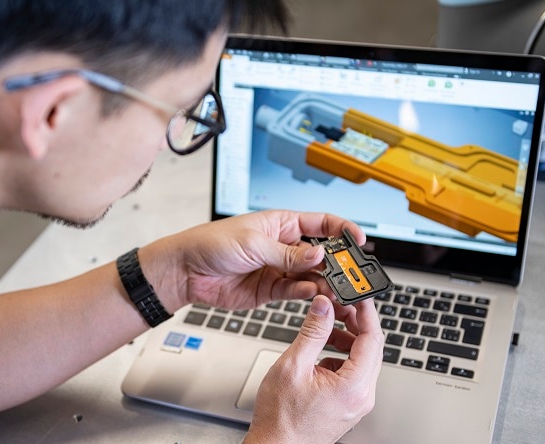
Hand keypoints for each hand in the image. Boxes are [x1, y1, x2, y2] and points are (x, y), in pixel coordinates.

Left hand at [141, 210, 364, 310]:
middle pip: (320, 253)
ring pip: (312, 275)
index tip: (359, 240)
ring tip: (338, 289)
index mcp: (281, 224)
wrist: (185, 271)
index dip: (342, 230)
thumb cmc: (210, 244)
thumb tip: (318, 254)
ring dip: (326, 282)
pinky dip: (308, 294)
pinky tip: (315, 294)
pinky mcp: (271, 290)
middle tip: (352, 273)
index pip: (321, 223)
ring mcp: (278, 269)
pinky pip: (296, 291)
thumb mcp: (253, 243)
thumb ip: (288, 254)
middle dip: (338, 262)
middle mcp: (283, 246)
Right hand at [245, 295, 383, 443]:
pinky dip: (341, 356)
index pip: (372, 338)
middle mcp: (362, 396)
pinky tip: (320, 354)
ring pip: (362, 360)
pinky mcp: (349, 404)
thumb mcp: (293, 366)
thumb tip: (324, 305)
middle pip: (371, 348)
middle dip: (355, 323)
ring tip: (324, 329)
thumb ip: (312, 332)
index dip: (366, 312)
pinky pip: (353, 373)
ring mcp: (357, 402)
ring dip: (346, 339)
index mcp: (354, 386)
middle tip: (336, 306)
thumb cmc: (281, 417)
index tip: (357, 294)